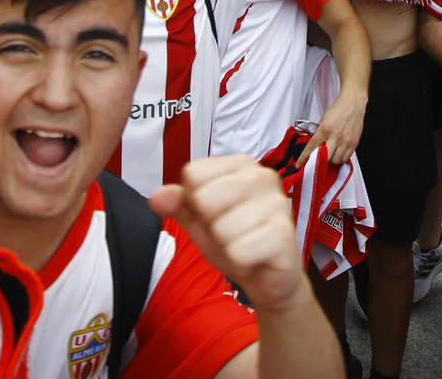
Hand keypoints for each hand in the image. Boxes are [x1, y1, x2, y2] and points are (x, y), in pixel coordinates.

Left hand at [151, 155, 306, 312]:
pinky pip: (238, 251)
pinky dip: (240, 261)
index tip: (214, 212)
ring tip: (243, 245)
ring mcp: (277, 203)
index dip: (194, 201)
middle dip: (210, 225)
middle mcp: (262, 176)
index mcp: (240, 164)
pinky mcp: (284, 233)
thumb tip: (157, 195)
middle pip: (204, 199)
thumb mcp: (199, 220)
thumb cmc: (234, 239)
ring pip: (221, 228)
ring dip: (226, 246)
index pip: (193, 174)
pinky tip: (254, 258)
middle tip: (229, 233)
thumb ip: (178, 204)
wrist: (268, 277)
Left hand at [302, 89, 365, 165]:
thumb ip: (318, 132)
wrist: (353, 104)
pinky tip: (338, 154)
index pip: (312, 147)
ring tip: (330, 156)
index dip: (304, 157)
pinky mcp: (354, 143)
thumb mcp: (323, 119)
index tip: (299, 164)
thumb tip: (314, 144)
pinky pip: (346, 158)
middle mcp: (335, 136)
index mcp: (325, 129)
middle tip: (319, 159)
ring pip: (336, 160)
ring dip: (331, 161)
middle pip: (325, 158)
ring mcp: (346, 141)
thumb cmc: (338, 110)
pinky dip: (341, 159)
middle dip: (320, 161)